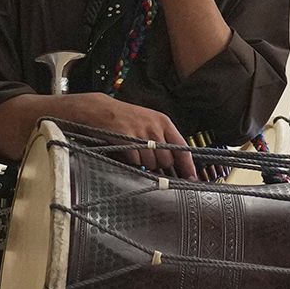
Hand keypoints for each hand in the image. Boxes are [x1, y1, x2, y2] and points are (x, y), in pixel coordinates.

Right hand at [56, 92, 197, 179]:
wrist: (97, 109)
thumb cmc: (124, 119)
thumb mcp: (148, 124)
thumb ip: (162, 140)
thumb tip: (175, 165)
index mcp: (164, 122)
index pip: (183, 149)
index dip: (188, 166)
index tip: (192, 178)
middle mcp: (155, 126)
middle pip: (167, 160)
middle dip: (159, 166)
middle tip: (147, 161)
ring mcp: (141, 132)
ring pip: (151, 163)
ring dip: (144, 164)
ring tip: (134, 153)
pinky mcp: (126, 138)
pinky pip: (135, 161)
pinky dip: (131, 162)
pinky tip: (125, 152)